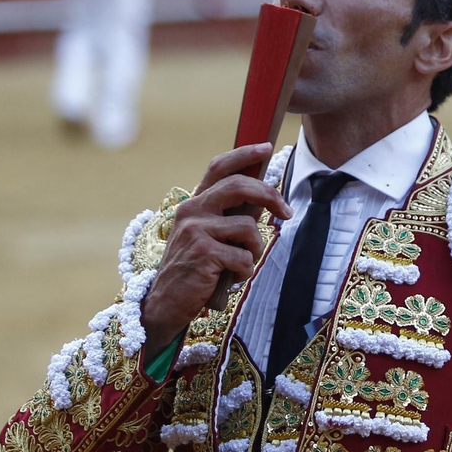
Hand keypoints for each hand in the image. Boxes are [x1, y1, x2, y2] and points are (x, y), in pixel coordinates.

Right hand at [141, 143, 292, 349]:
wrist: (164, 304)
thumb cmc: (192, 271)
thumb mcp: (206, 238)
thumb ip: (226, 218)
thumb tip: (262, 202)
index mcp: (193, 204)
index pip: (218, 167)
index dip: (244, 154)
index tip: (266, 147)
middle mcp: (191, 211)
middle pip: (239, 186)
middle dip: (270, 195)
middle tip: (287, 212)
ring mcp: (196, 231)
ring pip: (248, 228)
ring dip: (255, 250)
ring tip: (241, 265)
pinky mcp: (204, 253)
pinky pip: (244, 257)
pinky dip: (245, 272)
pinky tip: (229, 281)